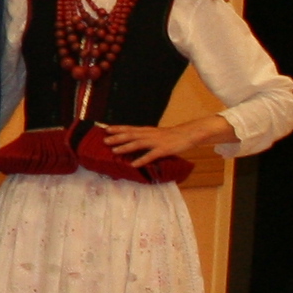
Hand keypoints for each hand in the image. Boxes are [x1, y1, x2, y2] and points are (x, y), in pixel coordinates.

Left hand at [94, 118, 219, 165]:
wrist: (188, 134)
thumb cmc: (170, 136)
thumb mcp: (155, 134)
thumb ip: (144, 136)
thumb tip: (131, 140)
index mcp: (147, 130)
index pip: (130, 128)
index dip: (118, 128)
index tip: (105, 129)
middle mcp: (150, 134)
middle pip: (131, 135)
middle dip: (117, 138)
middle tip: (105, 141)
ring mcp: (156, 142)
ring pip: (138, 143)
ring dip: (126, 147)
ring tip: (115, 151)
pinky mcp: (163, 150)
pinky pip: (151, 155)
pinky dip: (142, 160)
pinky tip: (134, 164)